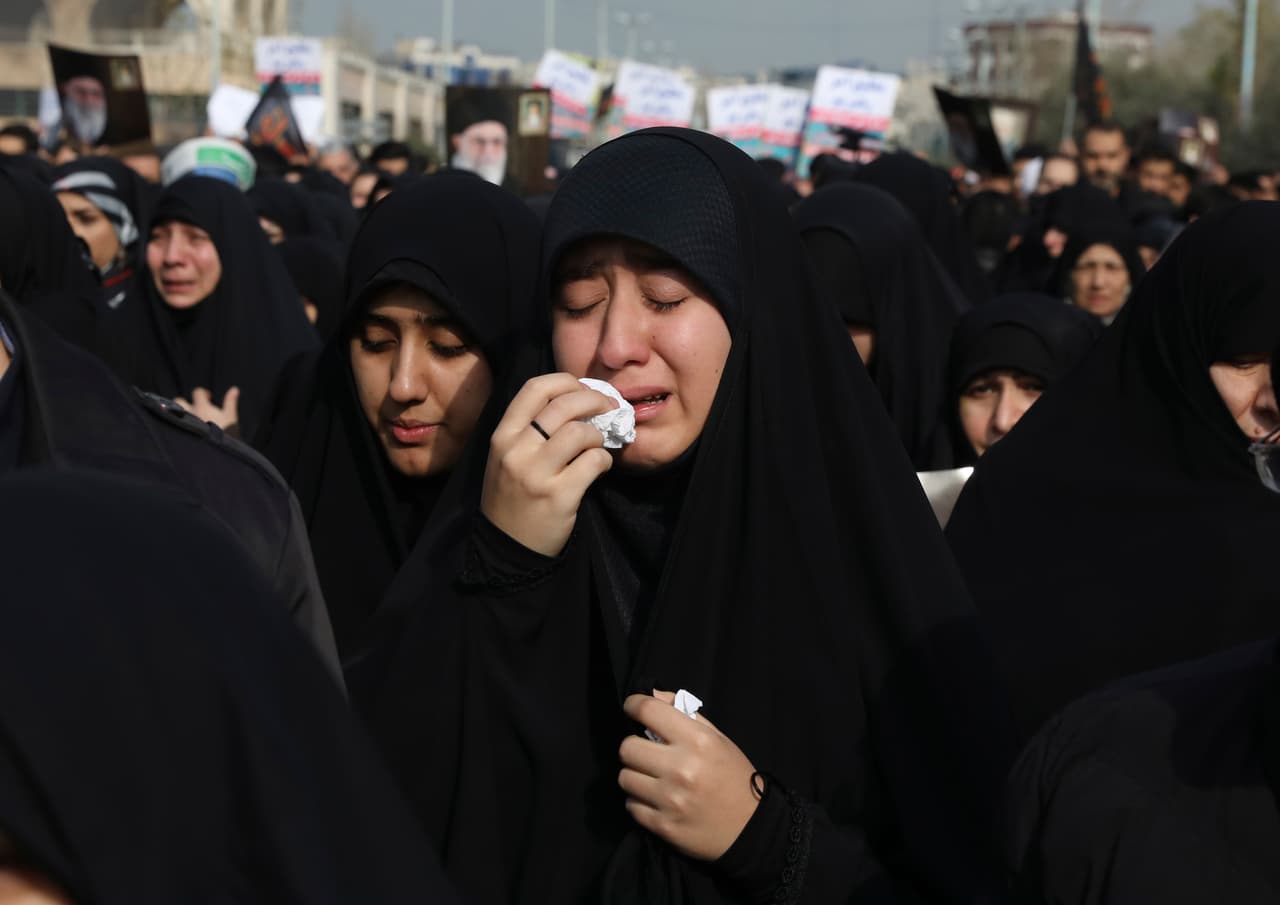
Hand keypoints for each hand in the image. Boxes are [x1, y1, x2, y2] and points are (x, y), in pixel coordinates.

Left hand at [176, 386, 239, 430]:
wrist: (218, 447)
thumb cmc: (226, 431)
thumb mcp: (230, 416)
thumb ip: (230, 401)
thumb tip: (234, 389)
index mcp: (202, 407)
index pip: (198, 392)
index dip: (203, 393)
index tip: (209, 398)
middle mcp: (190, 413)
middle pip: (179, 401)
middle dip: (184, 402)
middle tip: (194, 407)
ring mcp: (185, 423)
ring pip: (176, 414)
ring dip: (181, 413)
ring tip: (190, 418)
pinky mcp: (183, 433)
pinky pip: (177, 426)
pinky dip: (180, 425)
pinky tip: (188, 428)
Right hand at [480, 373, 616, 556]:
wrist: (507, 548)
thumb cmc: (513, 497)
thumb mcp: (506, 457)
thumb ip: (531, 429)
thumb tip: (578, 400)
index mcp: (502, 435)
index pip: (536, 388)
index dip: (567, 381)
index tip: (584, 389)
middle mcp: (515, 450)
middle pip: (563, 405)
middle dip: (595, 400)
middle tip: (609, 408)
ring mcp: (536, 474)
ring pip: (581, 432)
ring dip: (598, 436)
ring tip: (597, 447)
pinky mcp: (558, 496)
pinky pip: (594, 462)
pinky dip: (605, 461)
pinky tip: (600, 467)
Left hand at [619, 691, 760, 860]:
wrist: (751, 830)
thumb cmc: (734, 778)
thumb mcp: (718, 740)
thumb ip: (685, 714)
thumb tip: (653, 694)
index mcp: (698, 741)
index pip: (648, 710)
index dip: (633, 705)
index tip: (632, 708)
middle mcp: (681, 768)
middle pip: (627, 747)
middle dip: (634, 746)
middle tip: (646, 751)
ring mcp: (670, 799)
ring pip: (624, 777)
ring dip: (635, 775)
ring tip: (651, 778)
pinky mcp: (662, 826)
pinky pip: (630, 805)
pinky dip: (638, 801)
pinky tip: (655, 799)